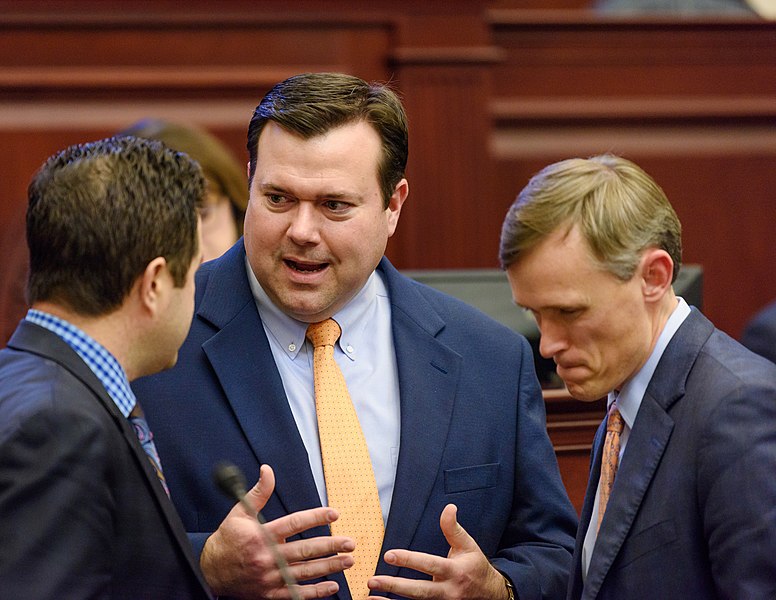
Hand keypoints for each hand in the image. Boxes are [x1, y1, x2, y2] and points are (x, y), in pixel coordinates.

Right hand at [201, 464, 354, 599]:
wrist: (210, 572)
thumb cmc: (227, 540)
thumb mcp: (238, 513)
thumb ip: (258, 492)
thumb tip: (267, 470)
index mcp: (261, 536)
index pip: (294, 523)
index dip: (316, 517)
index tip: (334, 513)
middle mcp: (267, 557)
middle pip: (304, 550)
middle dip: (330, 546)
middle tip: (350, 542)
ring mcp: (269, 578)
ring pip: (304, 572)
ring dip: (329, 567)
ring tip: (347, 560)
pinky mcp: (269, 594)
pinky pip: (296, 594)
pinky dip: (315, 592)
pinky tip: (332, 586)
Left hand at [367, 504, 508, 599]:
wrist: (491, 595)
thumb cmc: (475, 567)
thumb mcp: (468, 546)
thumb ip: (454, 529)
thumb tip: (449, 507)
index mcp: (454, 572)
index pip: (429, 565)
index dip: (409, 560)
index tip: (389, 555)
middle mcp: (448, 591)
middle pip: (419, 591)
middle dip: (395, 586)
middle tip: (373, 581)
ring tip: (370, 598)